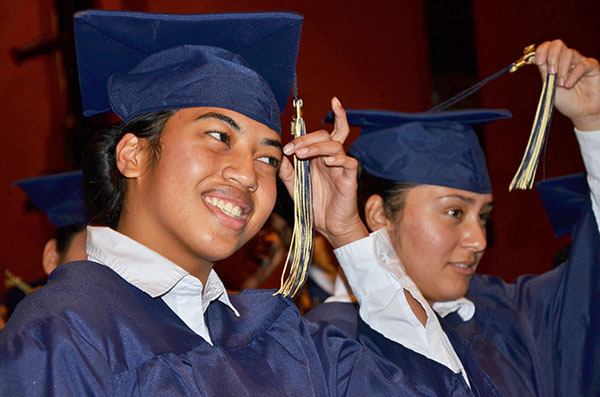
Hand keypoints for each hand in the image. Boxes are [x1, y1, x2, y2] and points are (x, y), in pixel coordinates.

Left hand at [279, 97, 367, 247]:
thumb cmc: (315, 205)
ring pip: (335, 145)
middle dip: (307, 138)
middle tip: (292, 149)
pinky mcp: (349, 178)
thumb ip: (287, 171)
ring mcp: (341, 167)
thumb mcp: (295, 186)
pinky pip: (349, 162)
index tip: (286, 148)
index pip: (317, 135)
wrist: (329, 226)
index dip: (302, 135)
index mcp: (318, 158)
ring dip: (317, 146)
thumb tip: (277, 155)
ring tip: (302, 154)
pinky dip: (338, 158)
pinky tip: (326, 162)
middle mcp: (330, 159)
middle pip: (325, 135)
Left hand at [534, 39, 599, 130]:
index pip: (547, 47)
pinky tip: (569, 85)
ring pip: (569, 54)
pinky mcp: (592, 67)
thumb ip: (544, 73)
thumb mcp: (550, 87)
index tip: (538, 62)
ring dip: (562, 70)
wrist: (582, 113)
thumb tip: (536, 59)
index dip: (541, 51)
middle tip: (551, 73)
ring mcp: (579, 62)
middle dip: (552, 57)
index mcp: (554, 63)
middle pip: (557, 44)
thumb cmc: (566, 101)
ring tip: (561, 85)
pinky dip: (573, 75)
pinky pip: (582, 65)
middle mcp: (567, 60)